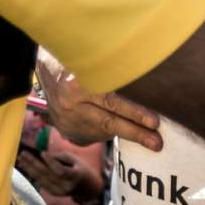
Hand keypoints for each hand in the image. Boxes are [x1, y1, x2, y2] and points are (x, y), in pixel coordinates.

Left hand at [15, 147, 100, 200]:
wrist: (87, 187)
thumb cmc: (80, 168)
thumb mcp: (75, 159)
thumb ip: (60, 156)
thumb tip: (44, 154)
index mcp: (75, 176)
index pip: (61, 171)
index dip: (51, 162)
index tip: (42, 152)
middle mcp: (67, 186)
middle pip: (48, 175)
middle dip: (34, 163)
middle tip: (24, 154)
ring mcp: (60, 192)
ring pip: (42, 179)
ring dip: (30, 169)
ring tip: (21, 160)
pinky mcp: (54, 193)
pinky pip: (41, 183)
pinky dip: (33, 174)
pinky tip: (26, 167)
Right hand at [35, 50, 161, 149]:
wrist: (48, 78)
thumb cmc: (77, 65)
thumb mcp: (89, 62)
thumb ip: (110, 70)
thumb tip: (147, 73)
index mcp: (77, 81)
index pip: (109, 99)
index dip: (132, 111)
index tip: (154, 121)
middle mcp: (71, 103)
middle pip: (107, 120)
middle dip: (134, 131)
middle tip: (156, 141)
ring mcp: (68, 120)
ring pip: (103, 131)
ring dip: (130, 136)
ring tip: (151, 142)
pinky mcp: (68, 131)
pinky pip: (94, 135)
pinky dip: (112, 134)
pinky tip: (129, 135)